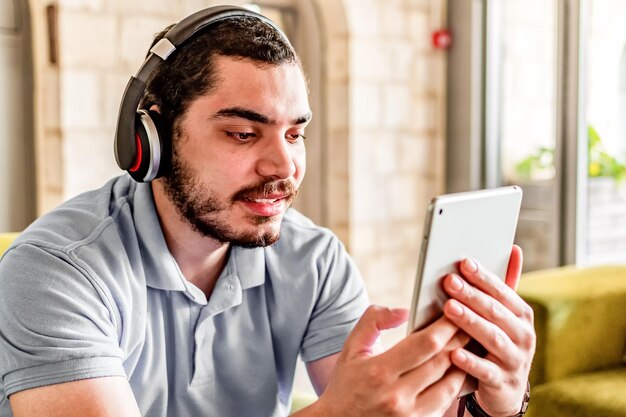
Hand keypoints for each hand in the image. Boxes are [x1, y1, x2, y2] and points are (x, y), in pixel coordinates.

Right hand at [316, 305, 469, 416]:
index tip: (455, 310)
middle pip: (442, 362)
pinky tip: (458, 370)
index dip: (445, 326)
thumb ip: (373, 321)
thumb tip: (404, 311)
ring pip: (450, 385)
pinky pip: (445, 403)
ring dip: (463, 364)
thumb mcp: (352, 347)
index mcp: (380, 371)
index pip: (425, 344)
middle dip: (459, 339)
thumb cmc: (346, 383)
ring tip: (469, 345)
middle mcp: (397, 396)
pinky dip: (454, 385)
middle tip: (470, 323)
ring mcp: (409, 415)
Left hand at [441, 245, 535, 416]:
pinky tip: (454, 352)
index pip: (502, 291)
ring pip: (492, 338)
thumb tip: (514, 248)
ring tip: (448, 308)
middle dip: (471, 295)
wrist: (505, 391)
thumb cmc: (496, 343)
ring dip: (470, 322)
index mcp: (521, 314)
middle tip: (449, 282)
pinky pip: (485, 371)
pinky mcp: (502, 383)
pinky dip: (470, 362)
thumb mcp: (503, 316)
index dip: (483, 277)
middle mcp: (523, 335)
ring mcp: (515, 360)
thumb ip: (503, 286)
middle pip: (495, 311)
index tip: (463, 263)